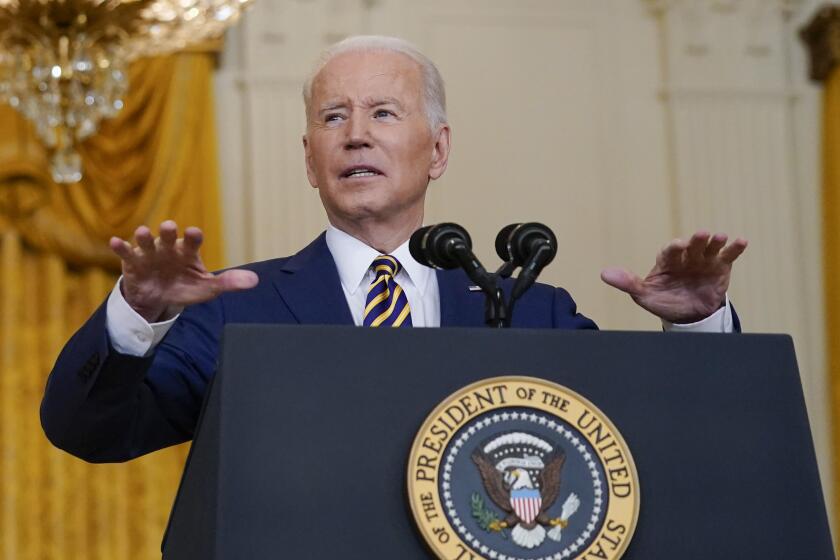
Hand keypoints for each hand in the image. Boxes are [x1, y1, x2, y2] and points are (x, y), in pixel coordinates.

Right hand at [110, 220, 258, 322]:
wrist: (159, 299)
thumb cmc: (186, 287)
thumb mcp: (208, 288)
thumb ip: (229, 283)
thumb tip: (255, 281)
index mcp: (188, 251)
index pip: (193, 241)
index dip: (193, 237)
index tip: (194, 233)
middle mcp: (169, 247)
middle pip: (169, 236)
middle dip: (168, 231)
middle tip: (169, 227)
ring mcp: (151, 253)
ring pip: (147, 241)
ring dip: (144, 236)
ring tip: (142, 232)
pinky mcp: (133, 262)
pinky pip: (126, 252)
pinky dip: (121, 246)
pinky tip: (115, 242)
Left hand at [600, 231, 746, 323]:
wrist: (688, 316)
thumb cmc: (663, 300)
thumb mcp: (644, 295)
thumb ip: (628, 283)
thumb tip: (604, 274)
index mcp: (667, 261)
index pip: (669, 252)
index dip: (674, 248)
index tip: (677, 246)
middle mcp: (686, 257)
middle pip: (691, 246)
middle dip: (696, 241)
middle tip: (701, 235)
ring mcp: (704, 260)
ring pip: (710, 248)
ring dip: (715, 241)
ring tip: (721, 236)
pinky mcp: (720, 267)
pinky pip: (728, 256)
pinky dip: (735, 248)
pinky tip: (742, 241)